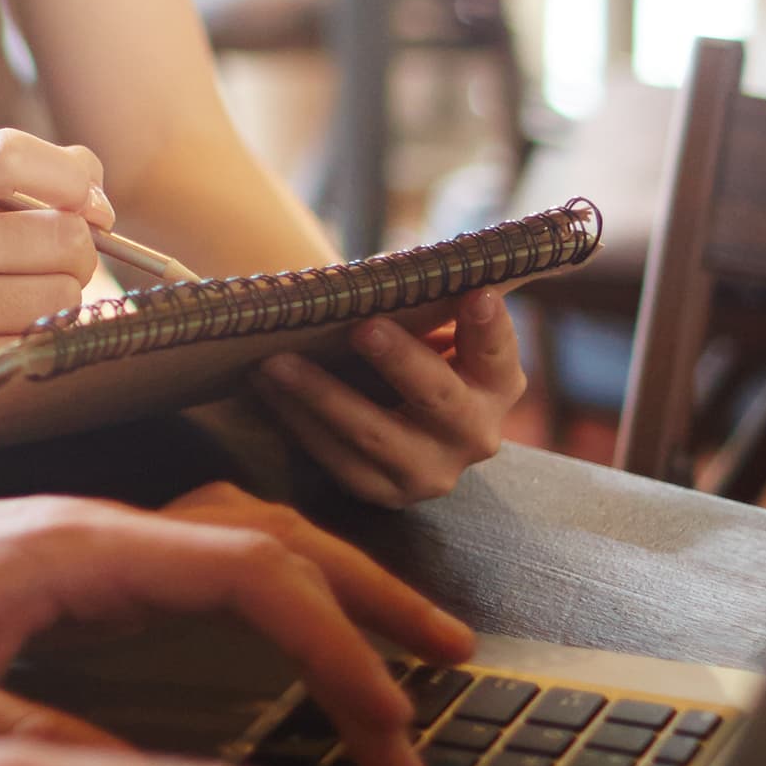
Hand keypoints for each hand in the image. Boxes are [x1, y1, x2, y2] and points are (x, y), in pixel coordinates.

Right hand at [0, 129, 115, 395]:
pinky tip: (8, 336)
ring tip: (26, 300)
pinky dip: (40, 344)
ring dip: (62, 303)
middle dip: (77, 252)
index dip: (70, 178)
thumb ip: (44, 173)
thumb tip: (100, 209)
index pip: (8, 156)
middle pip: (60, 237)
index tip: (90, 205)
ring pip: (58, 300)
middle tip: (52, 264)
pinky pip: (36, 351)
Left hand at [0, 465, 470, 765]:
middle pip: (282, 539)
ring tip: (419, 658)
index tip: (388, 727)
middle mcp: (110, 530)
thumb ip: (7, 731)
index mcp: (82, 547)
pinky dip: (292, 591)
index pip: (252, 572)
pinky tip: (320, 639)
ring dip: (345, 589)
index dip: (336, 646)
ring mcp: (107, 543)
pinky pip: (224, 560)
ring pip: (260, 538)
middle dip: (374, 606)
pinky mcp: (95, 567)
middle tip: (449, 683)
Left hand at [251, 292, 525, 506]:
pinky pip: (336, 458)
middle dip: (400, 360)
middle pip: (438, 397)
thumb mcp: (433, 330)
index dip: (491, 327)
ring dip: (320, 394)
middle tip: (363, 327)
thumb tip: (385, 273)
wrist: (396, 419)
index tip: (476, 293)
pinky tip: (267, 387)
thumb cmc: (412, 352)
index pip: (497, 353)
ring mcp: (431, 472)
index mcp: (497, 384)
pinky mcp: (385, 492)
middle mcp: (476, 434)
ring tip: (276, 360)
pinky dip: (298, 419)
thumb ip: (427, 306)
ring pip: (373, 433)